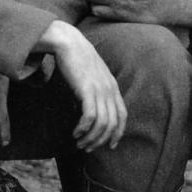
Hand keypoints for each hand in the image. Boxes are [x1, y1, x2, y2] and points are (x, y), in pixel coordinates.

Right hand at [34, 20, 126, 150]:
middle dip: (100, 141)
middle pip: (112, 124)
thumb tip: (92, 107)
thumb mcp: (93, 76)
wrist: (69, 43)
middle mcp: (109, 90)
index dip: (118, 133)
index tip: (109, 145)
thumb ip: (97, 90)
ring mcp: (100, 90)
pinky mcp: (87, 89)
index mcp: (113, 87)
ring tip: (79, 143)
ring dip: (90, 138)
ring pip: (101, 124)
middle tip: (87, 148)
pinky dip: (83, 129)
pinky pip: (90, 117)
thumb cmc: (77, 59)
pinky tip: (75, 132)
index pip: (122, 116)